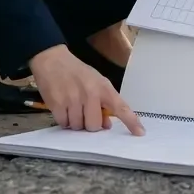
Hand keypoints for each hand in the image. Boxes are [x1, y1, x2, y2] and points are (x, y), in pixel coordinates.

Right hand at [29, 45, 144, 134]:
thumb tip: (107, 125)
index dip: (131, 121)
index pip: (121, 107)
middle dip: (89, 124)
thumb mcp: (95, 82)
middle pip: (94, 126)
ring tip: (72, 107)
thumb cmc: (77, 72)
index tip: (140, 133)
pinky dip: (63, 120)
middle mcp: (90, 93)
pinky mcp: (57, 104)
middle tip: (84, 112)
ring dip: (75, 122)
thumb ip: (104, 102)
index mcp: (103, 87)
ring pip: (78, 127)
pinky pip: (63, 124)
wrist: (52, 60)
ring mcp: (73, 99)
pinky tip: (63, 108)